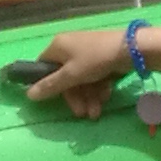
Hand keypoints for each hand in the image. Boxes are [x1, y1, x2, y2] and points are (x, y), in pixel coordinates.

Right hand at [19, 25, 134, 117]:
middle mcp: (71, 47)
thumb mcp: (71, 75)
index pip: (44, 66)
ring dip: (88, 97)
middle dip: (75, 97)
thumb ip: (50, 85)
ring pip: (82, 79)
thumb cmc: (95, 59)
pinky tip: (106, 98)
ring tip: (96, 113)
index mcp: (58, 46)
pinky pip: (95, 76)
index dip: (46, 83)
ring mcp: (88, 53)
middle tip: (82, 114)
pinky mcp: (102, 58)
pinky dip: (99, 88)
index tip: (53, 99)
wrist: (132, 49)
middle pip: (66, 77)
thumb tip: (28, 95)